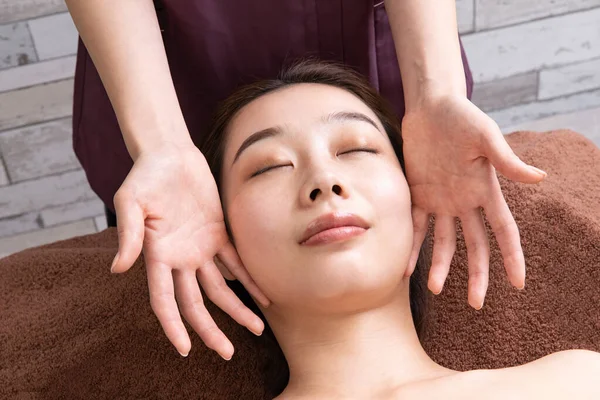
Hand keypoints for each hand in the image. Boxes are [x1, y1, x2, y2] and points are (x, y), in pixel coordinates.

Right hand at [110, 142, 269, 358]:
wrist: (170, 154)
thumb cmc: (145, 176)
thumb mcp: (130, 201)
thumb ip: (128, 234)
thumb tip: (118, 269)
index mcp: (157, 256)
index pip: (164, 301)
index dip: (173, 326)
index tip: (184, 350)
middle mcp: (179, 259)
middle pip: (196, 304)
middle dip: (210, 330)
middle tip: (228, 354)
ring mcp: (200, 248)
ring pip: (220, 288)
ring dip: (237, 309)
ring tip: (258, 329)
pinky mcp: (218, 233)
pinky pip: (236, 262)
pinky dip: (250, 279)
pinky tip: (264, 296)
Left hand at [402, 94, 546, 308]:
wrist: (430, 108)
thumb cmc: (462, 117)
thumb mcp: (486, 137)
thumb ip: (507, 160)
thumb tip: (540, 179)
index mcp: (486, 190)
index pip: (504, 231)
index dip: (512, 257)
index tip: (518, 284)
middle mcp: (466, 202)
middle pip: (476, 246)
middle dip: (477, 275)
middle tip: (476, 304)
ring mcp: (442, 201)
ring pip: (444, 242)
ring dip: (441, 266)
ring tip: (435, 289)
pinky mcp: (419, 195)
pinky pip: (416, 227)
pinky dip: (412, 246)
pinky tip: (406, 268)